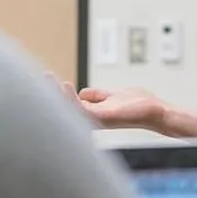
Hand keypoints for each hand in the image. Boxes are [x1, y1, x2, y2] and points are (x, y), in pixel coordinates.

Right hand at [47, 74, 165, 130]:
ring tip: (47, 79)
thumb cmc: (139, 106)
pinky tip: (65, 86)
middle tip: (40, 77)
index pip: (69, 103)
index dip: (58, 92)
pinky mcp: (102, 118)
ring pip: (69, 108)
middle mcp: (91, 119)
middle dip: (51, 93)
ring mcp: (96, 120)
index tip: (47, 78)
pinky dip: (70, 98)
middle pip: (66, 107)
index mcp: (93, 114)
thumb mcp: (113, 95)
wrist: (156, 112)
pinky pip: (81, 109)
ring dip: (56, 94)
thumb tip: (82, 92)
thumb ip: (98, 95)